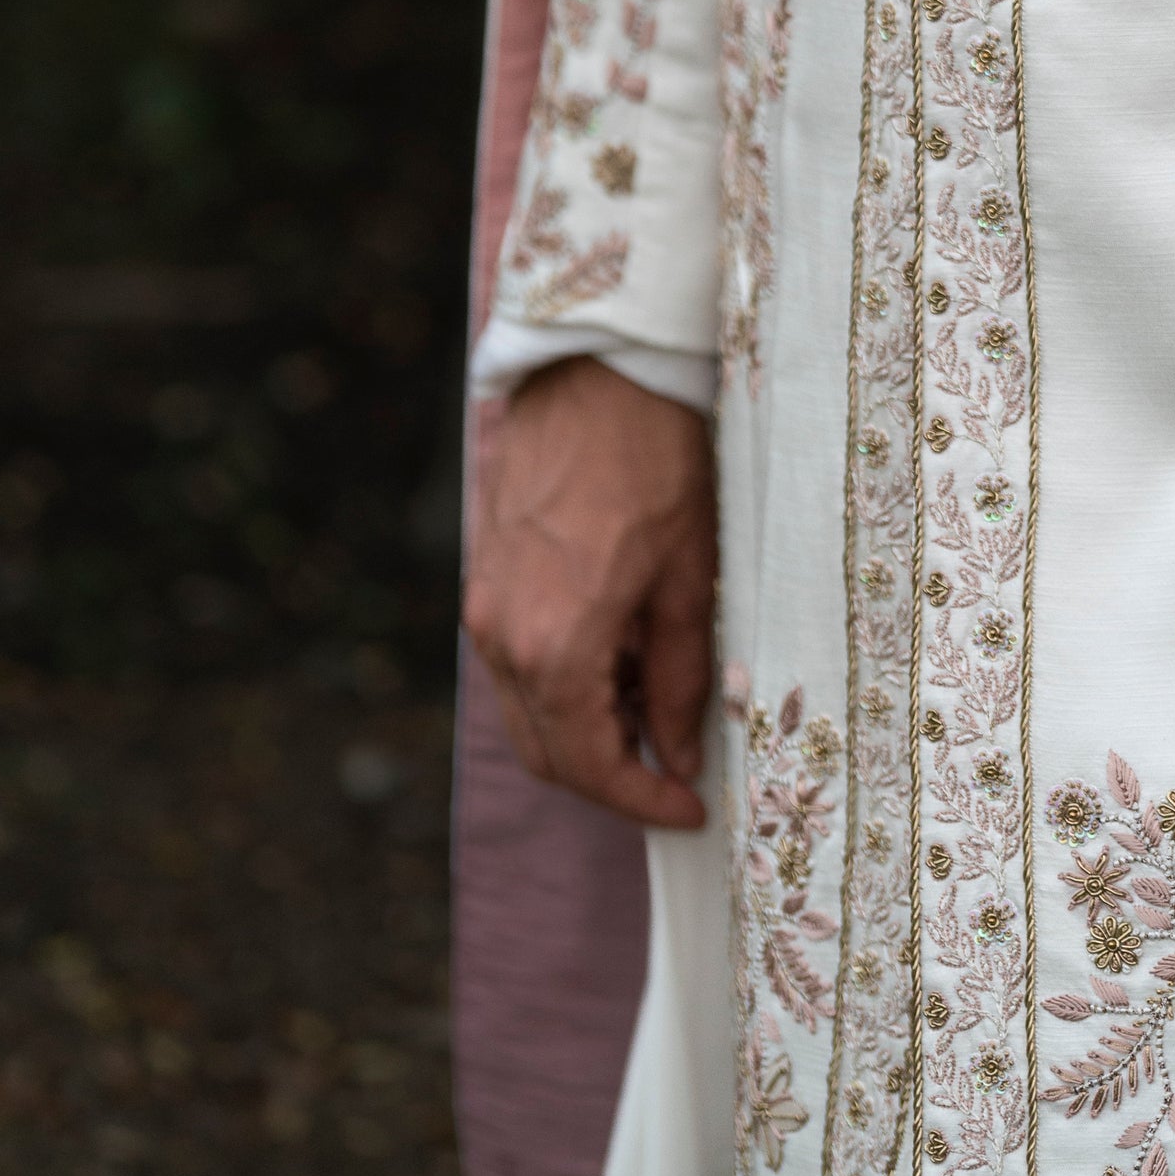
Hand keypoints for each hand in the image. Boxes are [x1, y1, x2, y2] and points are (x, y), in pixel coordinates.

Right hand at [463, 356, 715, 829]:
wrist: (598, 366)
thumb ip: (679, 676)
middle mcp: (502, 636)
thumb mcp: (689, 575)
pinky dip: (564, 681)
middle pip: (547, 751)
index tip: (689, 808)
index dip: (641, 799)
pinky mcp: (486, 577)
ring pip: (528, 709)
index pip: (588, 764)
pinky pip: (518, 661)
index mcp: (555, 644)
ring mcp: (485, 606)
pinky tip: (620, 655)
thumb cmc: (656, 459)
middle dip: (611, 774)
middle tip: (676, 769)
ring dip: (586, 727)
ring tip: (656, 700)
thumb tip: (680, 749)